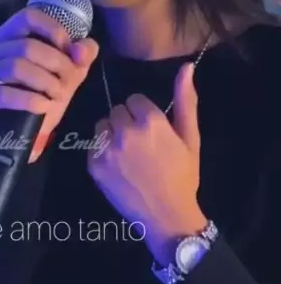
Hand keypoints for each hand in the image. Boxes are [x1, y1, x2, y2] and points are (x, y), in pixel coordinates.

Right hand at [0, 7, 98, 162]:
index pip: (28, 17)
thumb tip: (86, 48)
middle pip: (27, 46)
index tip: (70, 50)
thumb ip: (79, 58)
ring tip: (56, 96)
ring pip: (15, 66)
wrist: (17, 135)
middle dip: (56, 64)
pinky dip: (28, 100)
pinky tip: (43, 107)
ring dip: (44, 82)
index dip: (52, 30)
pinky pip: (1, 94)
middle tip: (68, 82)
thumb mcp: (64, 76)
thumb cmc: (38, 97)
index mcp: (7, 36)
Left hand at [88, 63, 206, 264]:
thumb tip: (187, 66)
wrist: (167, 216)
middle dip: (126, 122)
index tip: (151, 131)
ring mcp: (107, 148)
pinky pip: (93, 145)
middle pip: (116, 110)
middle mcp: (125, 130)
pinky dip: (102, 152)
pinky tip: (117, 167)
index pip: (133, 100)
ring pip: (102, 125)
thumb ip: (185, 100)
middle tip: (139, 144)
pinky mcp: (93, 164)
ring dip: (111, 134)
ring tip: (127, 155)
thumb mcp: (190, 137)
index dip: (142, 114)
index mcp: (151, 121)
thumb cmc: (183, 176)